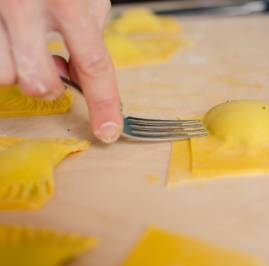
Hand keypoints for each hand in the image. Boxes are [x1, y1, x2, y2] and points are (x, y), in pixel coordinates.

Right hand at [0, 0, 122, 142]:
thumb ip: (89, 36)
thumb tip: (82, 78)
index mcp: (68, 1)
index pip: (94, 65)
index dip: (104, 104)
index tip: (108, 131)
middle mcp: (24, 6)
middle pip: (37, 81)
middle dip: (47, 86)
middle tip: (50, 65)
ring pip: (2, 75)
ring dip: (17, 70)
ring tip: (23, 46)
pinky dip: (2, 57)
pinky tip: (9, 40)